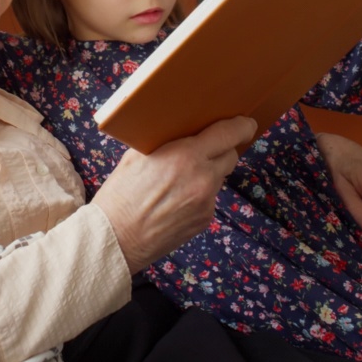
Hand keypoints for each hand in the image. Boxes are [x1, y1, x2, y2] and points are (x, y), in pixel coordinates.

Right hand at [92, 117, 256, 273]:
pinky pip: (210, 198)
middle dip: (221, 149)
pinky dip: (199, 194)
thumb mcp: (136, 156)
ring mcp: (207, 202)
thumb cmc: (120, 195)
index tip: (245, 123)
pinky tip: (176, 200)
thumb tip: (181, 132)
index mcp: (185, 156)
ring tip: (179, 179)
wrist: (116, 238)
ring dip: (208, 172)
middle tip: (204, 148)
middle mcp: (203, 179)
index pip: (229, 134)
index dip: (241, 126)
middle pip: (231, 155)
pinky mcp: (205, 220)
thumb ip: (164, 142)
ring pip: (219, 178)